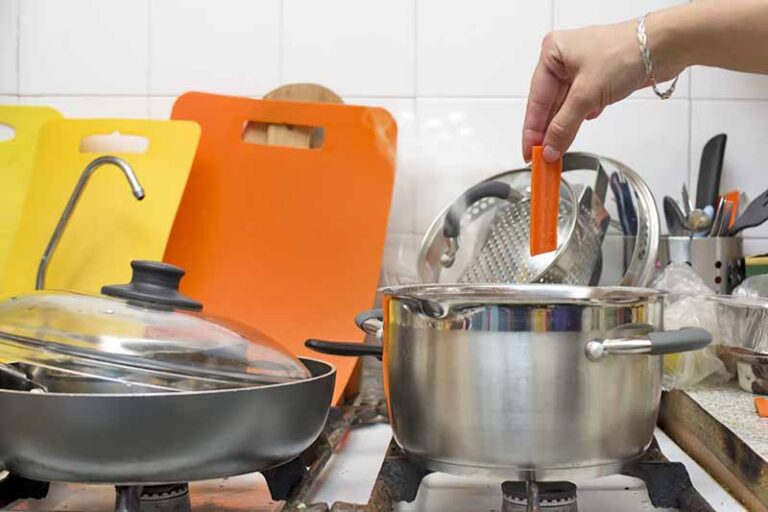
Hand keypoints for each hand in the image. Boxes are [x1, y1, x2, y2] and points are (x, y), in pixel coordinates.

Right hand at [522, 21, 654, 162]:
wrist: (663, 46)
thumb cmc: (625, 52)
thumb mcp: (586, 94)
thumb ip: (564, 126)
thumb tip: (549, 149)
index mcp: (552, 53)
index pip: (536, 100)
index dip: (532, 130)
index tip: (530, 153)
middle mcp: (563, 60)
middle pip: (548, 104)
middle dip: (547, 132)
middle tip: (542, 157)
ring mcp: (581, 69)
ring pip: (565, 106)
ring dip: (563, 127)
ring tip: (557, 150)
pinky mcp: (597, 78)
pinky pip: (580, 104)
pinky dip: (578, 118)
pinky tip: (577, 129)